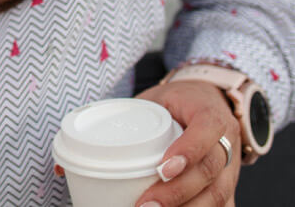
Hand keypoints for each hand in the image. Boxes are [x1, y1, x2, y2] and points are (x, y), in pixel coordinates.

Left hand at [54, 81, 240, 204]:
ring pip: (218, 195)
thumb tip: (63, 164)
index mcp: (210, 114)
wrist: (211, 100)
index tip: (162, 168)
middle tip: (145, 206)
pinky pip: (222, 206)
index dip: (187, 151)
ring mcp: (231, 167)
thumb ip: (113, 123)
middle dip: (178, 193)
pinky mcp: (227, 186)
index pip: (206, 131)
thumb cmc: (174, 102)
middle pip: (210, 172)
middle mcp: (227, 142)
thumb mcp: (150, 100)